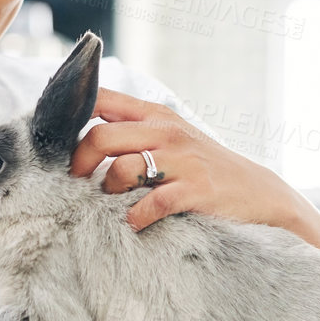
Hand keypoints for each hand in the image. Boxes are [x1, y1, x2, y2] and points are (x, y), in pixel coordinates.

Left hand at [69, 88, 309, 233]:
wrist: (258, 193)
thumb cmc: (205, 167)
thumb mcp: (172, 137)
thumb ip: (134, 131)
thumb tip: (83, 137)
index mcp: (156, 114)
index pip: (102, 98)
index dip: (73, 117)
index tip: (61, 141)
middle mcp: (167, 131)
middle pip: (100, 136)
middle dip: (79, 162)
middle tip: (77, 182)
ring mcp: (182, 160)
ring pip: (121, 169)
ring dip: (108, 192)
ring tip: (114, 202)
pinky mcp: (195, 190)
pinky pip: (150, 204)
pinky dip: (136, 217)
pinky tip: (136, 222)